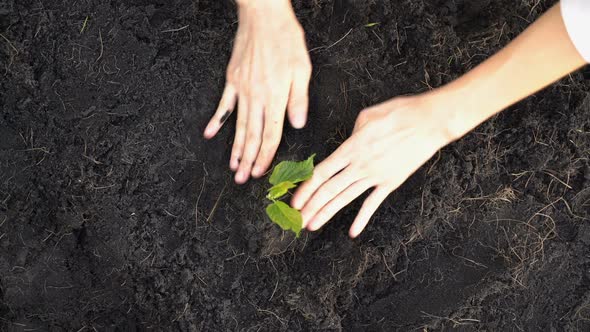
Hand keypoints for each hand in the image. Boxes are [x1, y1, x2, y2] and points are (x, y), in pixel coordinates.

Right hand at [203, 0, 311, 183]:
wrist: (263, 16)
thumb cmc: (286, 39)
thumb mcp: (302, 69)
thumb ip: (299, 100)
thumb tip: (297, 125)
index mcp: (276, 96)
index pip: (271, 134)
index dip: (266, 156)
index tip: (261, 171)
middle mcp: (256, 97)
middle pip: (252, 135)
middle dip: (248, 160)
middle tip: (243, 179)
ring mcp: (241, 89)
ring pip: (238, 125)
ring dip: (235, 148)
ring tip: (232, 166)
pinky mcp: (232, 80)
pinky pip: (224, 105)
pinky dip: (217, 121)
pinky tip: (210, 135)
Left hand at [291, 94, 454, 237]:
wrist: (429, 122)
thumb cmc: (399, 112)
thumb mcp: (367, 116)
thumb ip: (352, 134)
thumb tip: (348, 144)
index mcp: (351, 148)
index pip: (321, 172)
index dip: (305, 188)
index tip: (294, 200)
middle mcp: (360, 165)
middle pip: (329, 190)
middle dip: (311, 206)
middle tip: (296, 220)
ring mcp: (375, 176)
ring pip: (345, 198)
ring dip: (327, 213)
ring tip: (312, 226)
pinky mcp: (391, 182)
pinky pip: (373, 203)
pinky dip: (362, 218)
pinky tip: (352, 232)